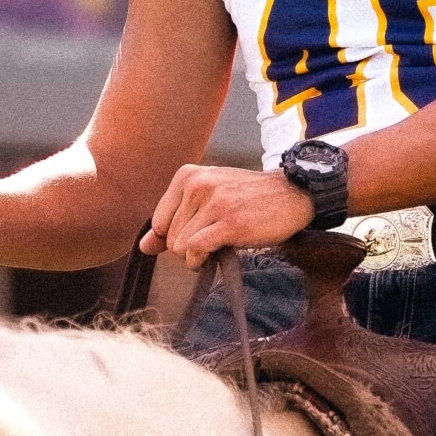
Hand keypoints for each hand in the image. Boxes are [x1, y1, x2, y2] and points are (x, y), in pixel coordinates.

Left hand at [142, 165, 312, 268]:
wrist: (292, 194)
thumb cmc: (247, 199)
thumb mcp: (207, 200)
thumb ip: (172, 222)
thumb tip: (143, 247)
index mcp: (188, 175)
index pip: (158, 222)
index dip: (175, 236)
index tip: (199, 231)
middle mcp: (198, 185)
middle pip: (169, 237)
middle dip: (187, 246)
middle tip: (214, 236)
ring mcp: (214, 202)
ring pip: (180, 247)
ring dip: (197, 255)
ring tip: (219, 242)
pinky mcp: (229, 222)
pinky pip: (196, 250)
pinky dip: (201, 260)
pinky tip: (216, 254)